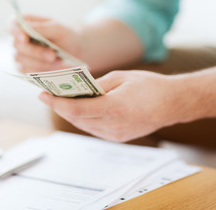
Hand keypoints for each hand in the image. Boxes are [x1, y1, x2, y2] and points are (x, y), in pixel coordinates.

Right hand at [9, 15, 81, 72]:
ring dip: (40, 63)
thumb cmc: (66, 36)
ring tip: (58, 62)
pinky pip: (26, 72)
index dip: (15, 32)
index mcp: (25, 23)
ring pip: (22, 60)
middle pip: (17, 45)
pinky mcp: (25, 68)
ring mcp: (20, 55)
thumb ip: (41, 28)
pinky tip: (51, 70)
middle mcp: (19, 39)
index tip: (25, 38)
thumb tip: (25, 28)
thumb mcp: (58, 29)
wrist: (76, 52)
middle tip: (53, 56)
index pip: (12, 25)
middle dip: (36, 52)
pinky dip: (39, 71)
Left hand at [38, 70, 187, 141]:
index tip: (42, 94)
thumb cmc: (149, 85)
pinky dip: (82, 119)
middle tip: (47, 95)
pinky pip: (93, 128)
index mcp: (115, 107)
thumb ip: (96, 85)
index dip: (57, 103)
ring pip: (83, 125)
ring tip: (59, 101)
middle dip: (59, 107)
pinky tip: (77, 108)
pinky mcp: (118, 137)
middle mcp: (114, 125)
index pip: (76, 109)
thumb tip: (77, 89)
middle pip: (76, 119)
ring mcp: (116, 134)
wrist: (173, 103)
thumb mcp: (120, 77)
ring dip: (69, 114)